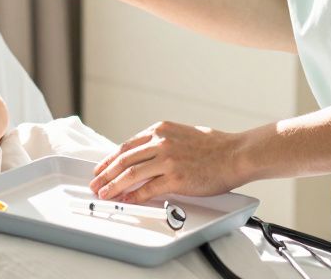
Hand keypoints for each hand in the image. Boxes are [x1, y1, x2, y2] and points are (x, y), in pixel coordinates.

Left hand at [89, 121, 245, 204]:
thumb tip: (142, 156)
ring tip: (104, 193)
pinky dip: (134, 196)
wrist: (235, 154)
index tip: (101, 168)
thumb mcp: (181, 134)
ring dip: (114, 186)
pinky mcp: (176, 178)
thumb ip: (161, 142)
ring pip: (131, 174)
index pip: (126, 146)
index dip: (110, 159)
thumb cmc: (214, 146)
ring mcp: (167, 160)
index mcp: (160, 130)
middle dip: (105, 173)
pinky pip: (148, 189)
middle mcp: (160, 142)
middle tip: (95, 183)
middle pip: (124, 159)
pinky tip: (127, 200)